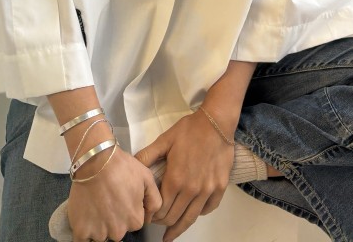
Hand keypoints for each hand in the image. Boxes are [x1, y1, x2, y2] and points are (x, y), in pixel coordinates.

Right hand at [67, 145, 161, 241]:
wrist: (96, 160)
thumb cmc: (120, 167)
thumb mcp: (147, 178)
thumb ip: (154, 200)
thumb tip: (150, 217)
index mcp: (135, 220)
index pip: (133, 222)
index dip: (126, 209)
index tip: (120, 198)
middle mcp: (118, 231)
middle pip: (117, 230)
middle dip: (113, 218)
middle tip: (107, 199)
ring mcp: (99, 233)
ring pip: (100, 234)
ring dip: (98, 223)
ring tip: (95, 202)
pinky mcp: (81, 231)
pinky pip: (83, 239)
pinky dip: (84, 230)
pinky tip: (85, 215)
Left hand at [135, 109, 234, 241]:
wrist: (216, 122)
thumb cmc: (189, 130)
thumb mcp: (164, 140)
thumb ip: (147, 156)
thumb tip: (132, 167)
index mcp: (175, 180)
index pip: (160, 208)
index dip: (152, 215)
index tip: (149, 215)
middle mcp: (191, 190)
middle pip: (174, 217)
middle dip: (163, 222)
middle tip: (157, 222)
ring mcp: (207, 190)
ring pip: (191, 218)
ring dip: (179, 227)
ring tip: (171, 234)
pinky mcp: (220, 188)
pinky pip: (208, 208)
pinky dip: (199, 214)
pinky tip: (192, 213)